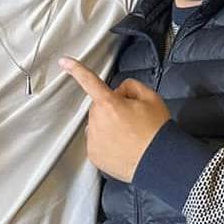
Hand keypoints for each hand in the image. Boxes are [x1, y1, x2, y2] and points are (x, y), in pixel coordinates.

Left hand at [59, 57, 169, 182]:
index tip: (64, 62)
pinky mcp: (94, 155)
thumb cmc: (156, 131)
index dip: (76, 70)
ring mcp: (94, 140)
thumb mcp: (151, 98)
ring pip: (97, 124)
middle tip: (132, 118)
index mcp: (109, 104)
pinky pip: (97, 141)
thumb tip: (120, 91)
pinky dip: (107, 142)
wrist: (160, 161)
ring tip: (129, 135)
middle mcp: (97, 121)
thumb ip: (131, 86)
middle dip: (111, 108)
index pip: (90, 82)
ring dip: (109, 125)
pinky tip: (123, 146)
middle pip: (99, 106)